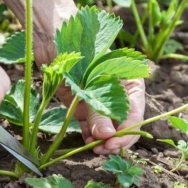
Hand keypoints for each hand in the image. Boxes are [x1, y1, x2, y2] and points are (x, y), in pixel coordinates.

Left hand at [35, 38, 145, 154]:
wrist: (52, 36)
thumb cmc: (77, 49)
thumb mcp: (89, 81)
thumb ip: (97, 109)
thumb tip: (107, 136)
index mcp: (130, 82)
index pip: (135, 114)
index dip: (127, 132)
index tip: (114, 144)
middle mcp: (118, 93)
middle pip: (124, 124)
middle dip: (115, 139)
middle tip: (103, 150)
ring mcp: (100, 100)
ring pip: (108, 128)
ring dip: (102, 141)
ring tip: (94, 149)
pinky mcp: (83, 105)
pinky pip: (91, 126)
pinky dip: (90, 136)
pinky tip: (86, 142)